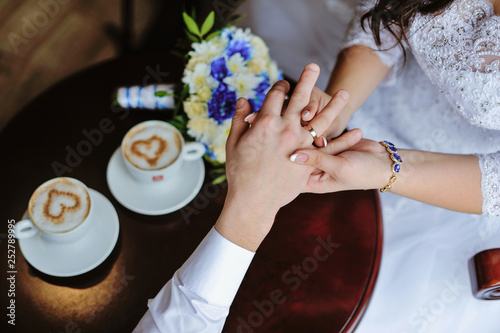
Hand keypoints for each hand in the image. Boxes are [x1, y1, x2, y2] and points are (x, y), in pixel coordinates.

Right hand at [216, 63, 348, 250]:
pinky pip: (330, 149)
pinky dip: (344, 140)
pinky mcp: (309, 162)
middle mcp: (285, 130)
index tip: (283, 85)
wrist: (252, 200)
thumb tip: (243, 100)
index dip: (279, 87)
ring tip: (344, 93)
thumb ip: (240, 119)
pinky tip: (356, 131)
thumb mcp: (233, 143)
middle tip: (314, 66)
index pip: (275, 95)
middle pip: (300, 99)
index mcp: (265, 123)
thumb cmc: (239, 172)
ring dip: (334, 105)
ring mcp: (300, 145)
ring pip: (321, 120)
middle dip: (307, 81)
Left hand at [290, 134, 392, 192]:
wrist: (384, 162)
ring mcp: (321, 156)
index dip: (282, 165)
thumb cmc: (363, 172)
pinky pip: (319, 134)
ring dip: (314, 135)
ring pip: (307, 142)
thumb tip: (292, 156)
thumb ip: (316, 160)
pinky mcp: (329, 144)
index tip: (279, 151)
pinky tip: (326, 128)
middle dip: (298, 145)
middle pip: (298, 156)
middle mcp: (314, 170)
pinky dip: (323, 129)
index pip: (291, 176)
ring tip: (323, 135)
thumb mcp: (338, 168)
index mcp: (313, 182)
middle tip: (301, 137)